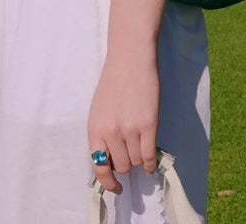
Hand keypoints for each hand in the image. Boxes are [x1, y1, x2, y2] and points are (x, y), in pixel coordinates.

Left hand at [87, 47, 159, 193]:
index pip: (99, 168)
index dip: (109, 183)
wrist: (130, 58)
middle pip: (121, 166)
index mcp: (94, 129)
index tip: (117, 188)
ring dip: (138, 158)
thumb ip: (102, 135)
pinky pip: (149, 156)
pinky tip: (151, 161)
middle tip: (131, 151)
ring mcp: (130, 129)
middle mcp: (110, 133)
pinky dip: (151, 163)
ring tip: (140, 144)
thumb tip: (109, 161)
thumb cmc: (114, 81)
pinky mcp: (148, 125)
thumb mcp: (99, 110)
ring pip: (135, 162)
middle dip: (126, 162)